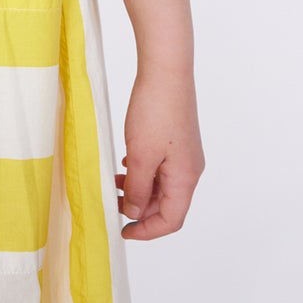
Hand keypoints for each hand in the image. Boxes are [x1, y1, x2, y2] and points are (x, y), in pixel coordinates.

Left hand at [117, 63, 203, 239]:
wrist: (166, 72)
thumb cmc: (155, 112)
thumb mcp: (141, 157)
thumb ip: (138, 189)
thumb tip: (135, 213)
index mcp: (186, 178)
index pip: (172, 220)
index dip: (147, 231)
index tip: (123, 230)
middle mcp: (190, 169)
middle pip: (167, 204)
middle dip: (140, 210)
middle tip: (113, 205)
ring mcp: (184, 154)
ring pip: (162, 185)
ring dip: (139, 190)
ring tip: (114, 184)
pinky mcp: (176, 140)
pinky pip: (161, 167)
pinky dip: (143, 172)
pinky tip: (125, 164)